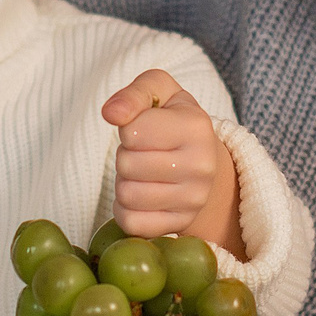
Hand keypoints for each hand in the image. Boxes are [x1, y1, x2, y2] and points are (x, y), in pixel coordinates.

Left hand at [100, 69, 241, 252]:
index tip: (144, 129)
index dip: (128, 128)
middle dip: (126, 155)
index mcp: (197, 127)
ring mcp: (193, 199)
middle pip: (127, 164)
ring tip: (143, 173)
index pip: (132, 131)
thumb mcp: (160, 91)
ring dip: (125, 182)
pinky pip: (131, 223)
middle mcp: (201, 165)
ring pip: (126, 195)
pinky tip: (141, 197)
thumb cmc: (174, 119)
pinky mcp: (180, 224)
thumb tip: (111, 113)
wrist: (204, 160)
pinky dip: (125, 209)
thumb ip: (133, 94)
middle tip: (143, 152)